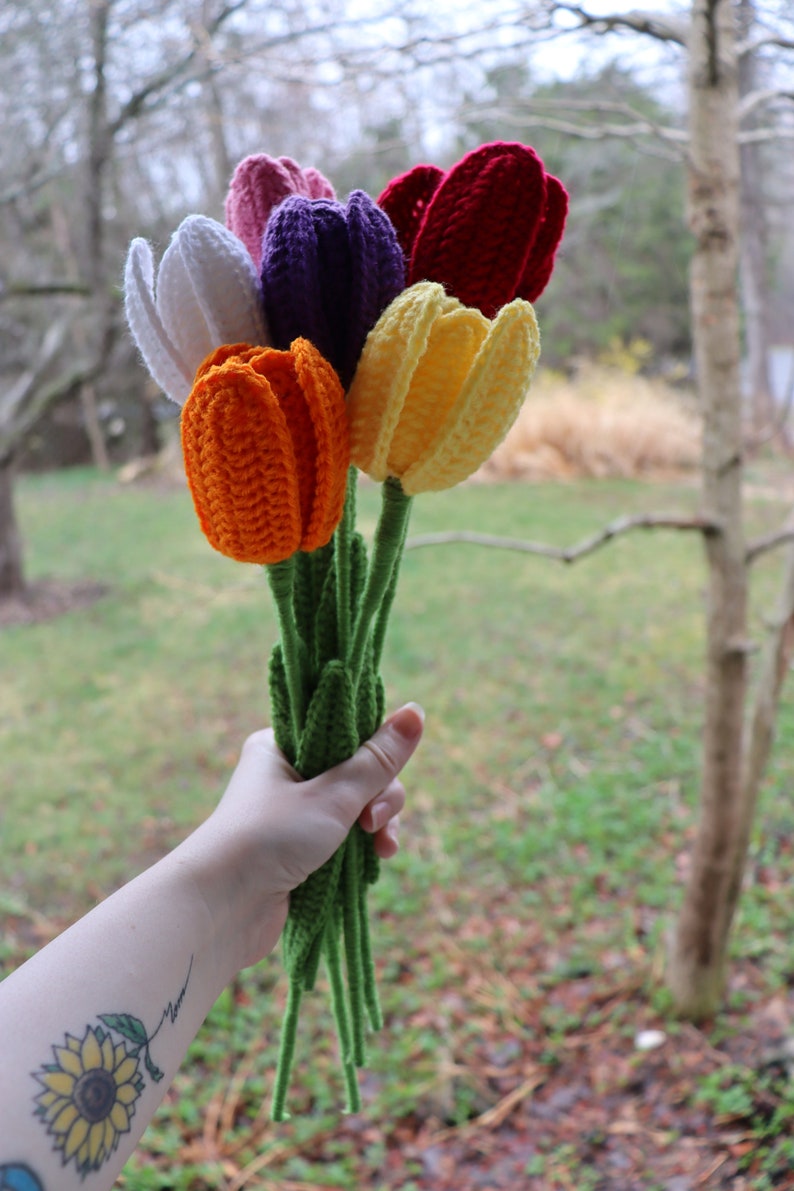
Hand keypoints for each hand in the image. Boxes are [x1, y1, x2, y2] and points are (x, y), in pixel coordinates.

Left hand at [180, 704, 423, 973]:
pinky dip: (361, 851)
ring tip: (379, 851)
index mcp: (282, 745)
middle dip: (379, 799)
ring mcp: (293, 816)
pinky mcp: (299, 852)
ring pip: (356, 810)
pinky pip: (344, 841)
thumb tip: (417, 710)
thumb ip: (378, 759)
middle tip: (373, 823)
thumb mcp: (333, 794)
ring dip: (375, 828)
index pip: (345, 732)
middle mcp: (286, 776)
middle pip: (358, 773)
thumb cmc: (270, 837)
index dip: (373, 752)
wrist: (220, 908)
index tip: (383, 776)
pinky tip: (372, 865)